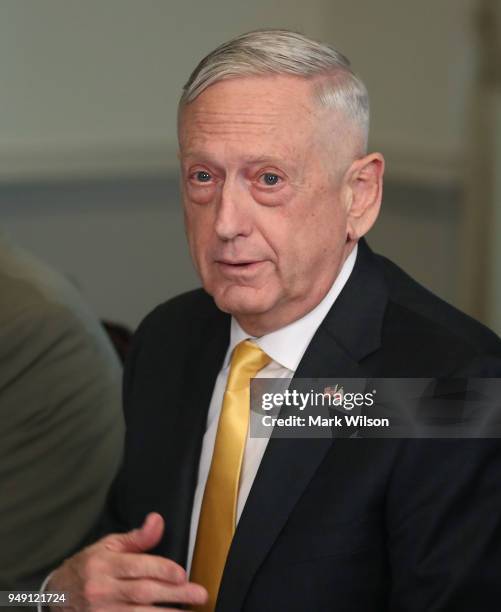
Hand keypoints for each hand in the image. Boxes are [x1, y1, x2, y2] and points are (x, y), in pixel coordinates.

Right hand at [48, 512, 206, 610]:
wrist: (57, 594)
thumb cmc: (88, 566)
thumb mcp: (108, 545)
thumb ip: (137, 537)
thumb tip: (157, 520)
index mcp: (105, 564)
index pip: (138, 567)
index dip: (163, 570)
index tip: (183, 574)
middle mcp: (102, 589)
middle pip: (143, 593)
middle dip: (174, 594)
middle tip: (199, 594)